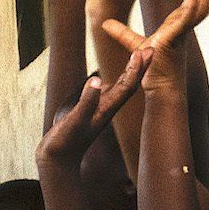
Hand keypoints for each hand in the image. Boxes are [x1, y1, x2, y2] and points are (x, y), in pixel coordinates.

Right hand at [36, 50, 152, 168]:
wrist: (58, 162)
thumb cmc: (64, 143)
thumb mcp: (74, 120)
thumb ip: (86, 101)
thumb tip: (97, 79)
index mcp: (105, 109)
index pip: (126, 85)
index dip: (135, 68)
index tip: (142, 51)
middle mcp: (105, 109)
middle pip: (128, 84)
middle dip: (139, 67)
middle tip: (150, 47)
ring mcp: (97, 111)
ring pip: (117, 88)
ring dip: (128, 72)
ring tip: (136, 57)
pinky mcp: (87, 114)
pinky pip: (103, 94)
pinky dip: (108, 83)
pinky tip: (108, 78)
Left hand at [100, 0, 208, 93]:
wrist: (157, 86)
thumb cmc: (151, 67)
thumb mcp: (135, 45)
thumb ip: (121, 33)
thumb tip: (105, 23)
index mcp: (179, 22)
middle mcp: (185, 24)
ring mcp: (183, 31)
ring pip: (203, 5)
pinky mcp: (175, 38)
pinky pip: (187, 22)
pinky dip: (194, 9)